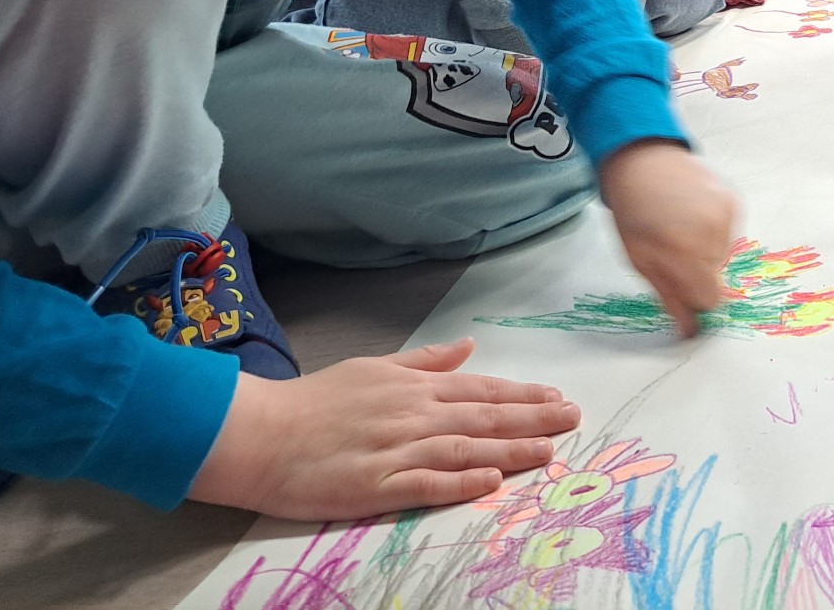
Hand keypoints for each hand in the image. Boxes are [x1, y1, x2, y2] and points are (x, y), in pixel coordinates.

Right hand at [189, 340, 579, 519]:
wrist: (260, 432)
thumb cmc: (315, 401)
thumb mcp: (374, 367)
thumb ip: (425, 361)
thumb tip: (467, 346)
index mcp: (413, 388)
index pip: (480, 390)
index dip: (522, 395)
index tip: (556, 396)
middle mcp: (413, 415)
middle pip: (484, 418)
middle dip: (534, 418)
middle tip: (573, 418)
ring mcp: (395, 451)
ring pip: (465, 449)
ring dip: (510, 450)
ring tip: (548, 450)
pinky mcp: (375, 486)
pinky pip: (425, 485)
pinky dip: (460, 483)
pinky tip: (489, 482)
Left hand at [599, 140, 737, 336]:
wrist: (643, 160)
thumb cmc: (633, 213)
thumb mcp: (639, 261)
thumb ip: (669, 296)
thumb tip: (689, 330)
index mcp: (686, 252)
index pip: (711, 300)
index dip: (694, 300)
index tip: (679, 288)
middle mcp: (712, 234)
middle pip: (717, 279)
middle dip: (697, 274)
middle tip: (672, 253)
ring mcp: (726, 215)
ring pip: (724, 257)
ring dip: (705, 253)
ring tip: (680, 231)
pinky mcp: (733, 202)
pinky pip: (729, 234)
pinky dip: (713, 233)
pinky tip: (692, 217)